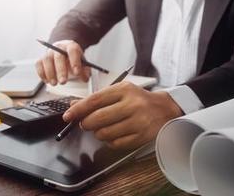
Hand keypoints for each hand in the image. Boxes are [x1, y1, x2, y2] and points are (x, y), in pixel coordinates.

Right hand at [36, 40, 90, 85]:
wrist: (62, 51)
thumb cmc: (73, 58)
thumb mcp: (82, 62)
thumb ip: (85, 70)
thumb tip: (85, 78)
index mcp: (71, 46)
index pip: (72, 51)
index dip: (74, 61)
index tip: (76, 73)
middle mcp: (58, 47)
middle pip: (58, 56)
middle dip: (61, 70)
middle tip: (63, 82)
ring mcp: (49, 52)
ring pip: (46, 60)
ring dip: (50, 73)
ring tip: (54, 83)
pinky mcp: (41, 59)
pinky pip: (38, 64)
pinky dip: (42, 73)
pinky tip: (47, 81)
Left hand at [62, 82, 183, 148]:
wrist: (165, 109)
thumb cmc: (137, 100)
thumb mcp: (118, 92)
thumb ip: (96, 99)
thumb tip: (73, 106)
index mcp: (124, 90)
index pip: (94, 101)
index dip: (78, 110)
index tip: (68, 116)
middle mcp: (132, 105)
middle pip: (97, 119)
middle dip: (86, 123)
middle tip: (87, 123)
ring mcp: (138, 122)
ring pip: (104, 133)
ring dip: (98, 133)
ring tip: (104, 128)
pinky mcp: (142, 136)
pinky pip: (115, 143)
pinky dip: (110, 141)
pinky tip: (115, 134)